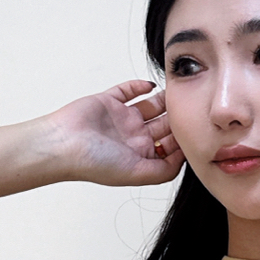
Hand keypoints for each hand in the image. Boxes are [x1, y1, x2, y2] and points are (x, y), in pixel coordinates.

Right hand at [49, 81, 183, 187]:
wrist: (63, 144)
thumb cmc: (94, 163)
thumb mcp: (136, 174)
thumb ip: (163, 170)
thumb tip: (185, 157)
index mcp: (139, 155)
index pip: (169, 146)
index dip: (183, 138)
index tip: (196, 129)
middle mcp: (132, 137)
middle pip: (163, 124)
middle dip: (178, 117)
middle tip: (194, 105)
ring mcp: (121, 118)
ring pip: (150, 105)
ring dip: (164, 99)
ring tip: (178, 91)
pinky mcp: (109, 101)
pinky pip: (129, 90)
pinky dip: (140, 86)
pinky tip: (151, 85)